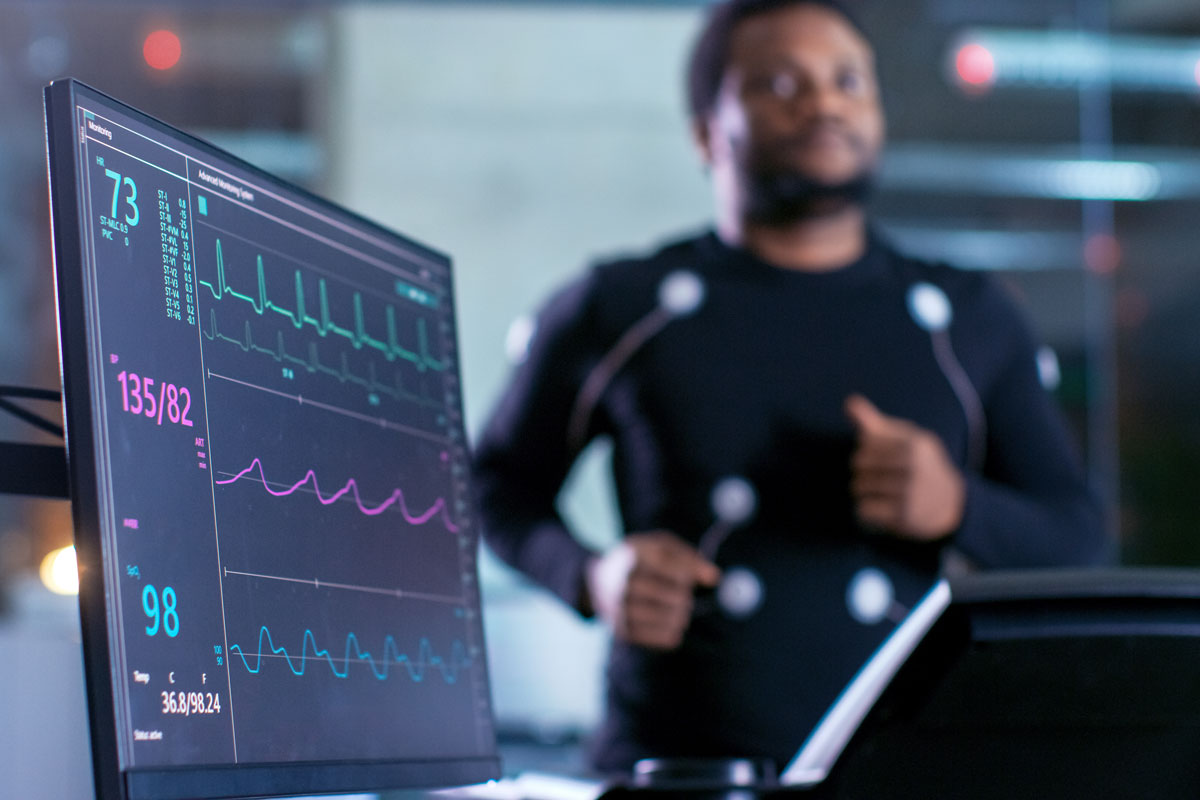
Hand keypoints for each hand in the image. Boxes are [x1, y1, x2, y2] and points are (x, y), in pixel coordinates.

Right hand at [584, 531, 720, 649]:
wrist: (596, 582)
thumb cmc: (639, 560)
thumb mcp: (660, 546)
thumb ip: (689, 557)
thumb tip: (714, 577)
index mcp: (636, 555)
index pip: (679, 570)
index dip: (691, 575)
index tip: (687, 577)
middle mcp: (625, 582)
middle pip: (678, 597)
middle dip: (685, 597)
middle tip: (680, 596)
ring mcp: (621, 608)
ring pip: (672, 619)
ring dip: (681, 615)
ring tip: (676, 610)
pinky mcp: (623, 630)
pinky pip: (663, 638)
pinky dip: (673, 632)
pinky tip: (669, 623)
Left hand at [845, 394, 964, 540]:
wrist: (950, 503)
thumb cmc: (918, 464)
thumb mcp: (904, 439)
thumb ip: (874, 422)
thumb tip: (849, 402)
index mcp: (914, 443)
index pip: (866, 442)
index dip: (866, 450)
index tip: (878, 457)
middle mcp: (914, 466)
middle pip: (859, 464)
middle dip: (861, 471)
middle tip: (874, 477)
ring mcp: (910, 492)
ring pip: (859, 487)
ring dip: (862, 491)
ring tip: (876, 492)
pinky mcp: (904, 516)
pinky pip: (863, 510)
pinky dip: (865, 510)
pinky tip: (879, 508)